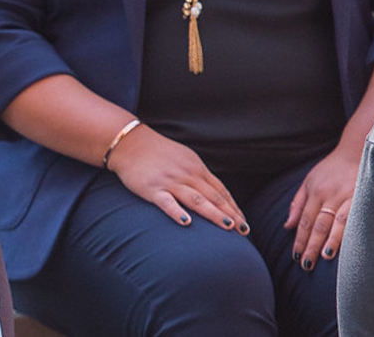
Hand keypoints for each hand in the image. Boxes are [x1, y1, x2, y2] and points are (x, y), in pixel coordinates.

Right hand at [106, 126, 245, 233]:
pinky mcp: (152, 189)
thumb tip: (214, 192)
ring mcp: (170, 182)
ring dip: (214, 214)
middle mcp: (187, 175)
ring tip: (228, 227)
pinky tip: (186, 223)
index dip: (234, 207)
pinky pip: (167, 202)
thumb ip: (198, 175)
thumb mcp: (184, 159)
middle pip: (214, 197)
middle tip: (244, 230)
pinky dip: (177, 212)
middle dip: (231, 214)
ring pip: (197, 200)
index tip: (244, 222)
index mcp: (196, 168)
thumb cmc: (157, 153)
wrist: (129, 143)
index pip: (221, 190)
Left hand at [284, 145, 360, 267]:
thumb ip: (298, 204)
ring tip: (325, 256)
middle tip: (306, 264)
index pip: (306, 221)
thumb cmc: (331, 169)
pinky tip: (350, 244)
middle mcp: (331, 194)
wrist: (358, 150)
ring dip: (332, 240)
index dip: (300, 239)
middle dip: (312, 245)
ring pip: (338, 222)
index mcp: (316, 192)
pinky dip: (352, 230)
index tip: (295, 255)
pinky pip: (357, 216)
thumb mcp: (309, 181)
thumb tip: (287, 226)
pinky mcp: (365, 196)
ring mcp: (349, 195)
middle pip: (319, 224)